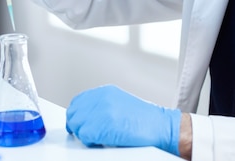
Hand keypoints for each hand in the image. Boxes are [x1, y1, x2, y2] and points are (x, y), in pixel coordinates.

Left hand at [65, 84, 180, 155]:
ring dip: (84, 134)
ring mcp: (101, 110)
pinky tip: (102, 142)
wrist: (160, 125)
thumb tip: (86, 116)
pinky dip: (90, 142)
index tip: (78, 125)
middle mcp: (101, 98)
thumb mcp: (120, 103)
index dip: (77, 115)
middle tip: (87, 135)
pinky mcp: (102, 125)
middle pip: (74, 113)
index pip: (78, 101)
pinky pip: (84, 136)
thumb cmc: (145, 119)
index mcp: (104, 91)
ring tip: (99, 138)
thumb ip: (102, 105)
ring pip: (77, 125)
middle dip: (78, 125)